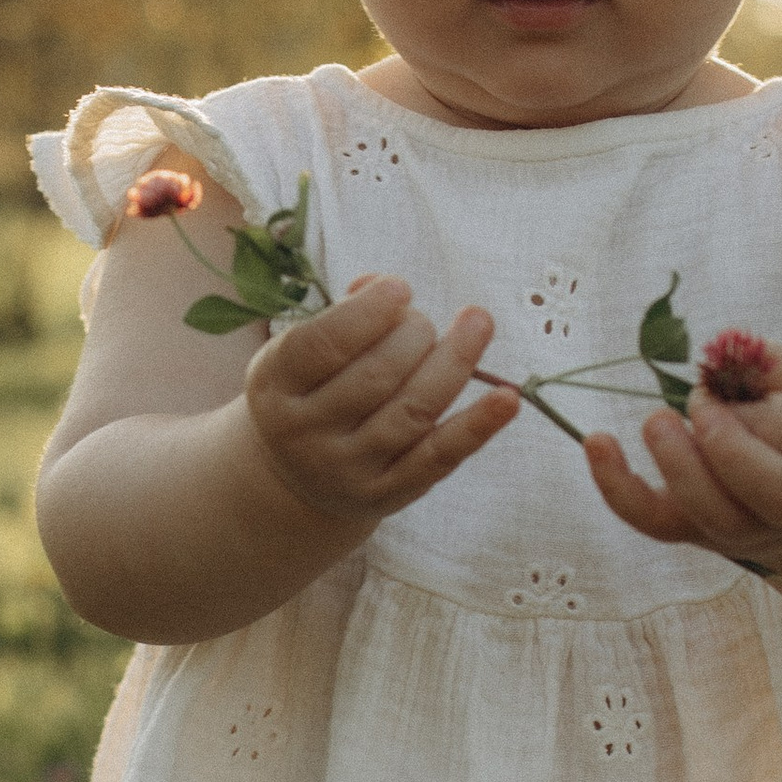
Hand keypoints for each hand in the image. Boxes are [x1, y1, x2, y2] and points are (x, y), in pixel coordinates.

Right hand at [246, 275, 517, 523]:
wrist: (295, 480)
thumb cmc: (309, 393)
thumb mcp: (300, 354)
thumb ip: (340, 316)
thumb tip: (380, 287)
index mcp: (274, 387)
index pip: (322, 345)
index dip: (367, 313)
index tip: (401, 287)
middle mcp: (304, 434)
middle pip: (375, 375)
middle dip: (414, 333)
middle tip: (423, 320)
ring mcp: (347, 469)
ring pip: (412, 411)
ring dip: (453, 362)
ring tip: (476, 325)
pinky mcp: (387, 494)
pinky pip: (439, 457)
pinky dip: (478, 426)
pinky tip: (507, 398)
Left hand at [582, 341, 781, 575]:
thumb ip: (770, 364)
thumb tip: (723, 351)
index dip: (747, 409)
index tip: (716, 386)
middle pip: (763, 491)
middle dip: (723, 446)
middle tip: (694, 404)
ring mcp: (740, 528)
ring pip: (709, 513)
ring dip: (676, 466)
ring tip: (656, 420)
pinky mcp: (695, 532)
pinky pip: (654, 521)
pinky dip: (618, 487)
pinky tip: (597, 442)